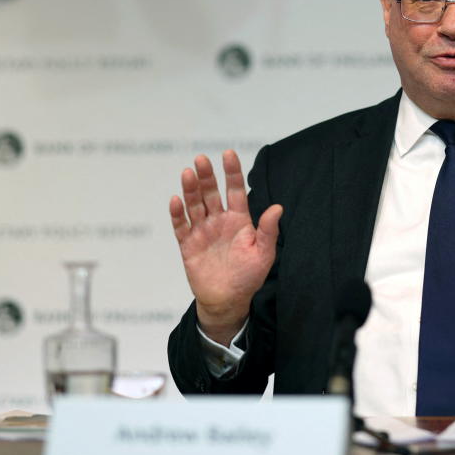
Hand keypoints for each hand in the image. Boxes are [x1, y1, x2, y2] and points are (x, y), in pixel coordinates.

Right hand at [169, 150, 282, 344]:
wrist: (228, 300)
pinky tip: (176, 200)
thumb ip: (268, 230)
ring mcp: (202, 231)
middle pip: (211, 193)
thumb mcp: (264, 253)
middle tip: (201, 159)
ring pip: (194, 205)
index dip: (232, 172)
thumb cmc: (249, 276)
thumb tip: (278, 207)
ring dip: (190, 189)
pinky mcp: (188, 244)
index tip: (228, 154)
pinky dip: (177, 213)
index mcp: (239, 220)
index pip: (235, 191)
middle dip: (207, 177)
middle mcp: (219, 221)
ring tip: (188, 173)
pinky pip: (181, 226)